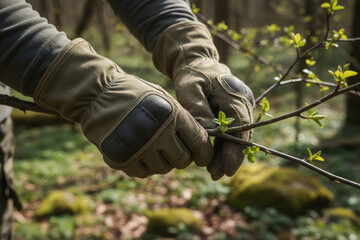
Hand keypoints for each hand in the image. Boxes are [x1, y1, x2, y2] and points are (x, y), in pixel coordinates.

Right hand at [34, 38, 212, 176]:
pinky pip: (142, 173)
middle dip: (182, 157)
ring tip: (152, 146)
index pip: (199, 143)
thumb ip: (182, 119)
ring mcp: (140, 150)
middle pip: (182, 161)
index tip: (201, 156)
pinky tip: (138, 151)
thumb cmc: (134, 93)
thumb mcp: (163, 98)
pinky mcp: (123, 160)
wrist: (97, 94)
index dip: (204, 153)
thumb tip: (198, 142)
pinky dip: (143, 165)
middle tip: (174, 149)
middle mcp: (159, 135)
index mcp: (173, 116)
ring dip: (161, 161)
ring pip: (162, 169)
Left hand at [153, 22, 254, 179]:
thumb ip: (198, 108)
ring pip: (238, 136)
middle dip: (230, 158)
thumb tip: (208, 133)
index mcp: (234, 97)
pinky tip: (214, 157)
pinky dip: (225, 145)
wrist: (198, 62)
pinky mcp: (234, 111)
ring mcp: (240, 107)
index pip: (240, 130)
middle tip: (215, 175)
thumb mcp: (190, 87)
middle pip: (241, 136)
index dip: (235, 152)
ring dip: (227, 154)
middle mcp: (243, 103)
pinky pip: (233, 131)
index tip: (227, 170)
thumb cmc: (192, 74)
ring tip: (213, 171)